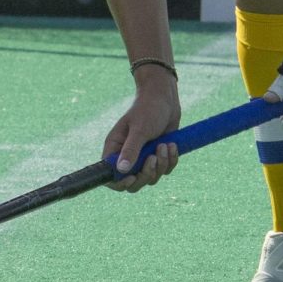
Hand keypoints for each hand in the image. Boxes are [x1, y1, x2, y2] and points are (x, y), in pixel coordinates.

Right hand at [103, 72, 180, 191]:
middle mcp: (127, 156)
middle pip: (133, 183)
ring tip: (164, 145)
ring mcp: (143, 157)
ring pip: (151, 177)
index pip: (110, 176)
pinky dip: (170, 160)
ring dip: (161, 165)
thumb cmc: (148, 109)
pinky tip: (172, 145)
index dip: (118, 183)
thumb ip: (131, 150)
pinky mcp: (157, 156)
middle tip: (153, 158)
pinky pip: (164, 170)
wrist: (166, 98)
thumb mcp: (140, 129)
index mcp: (115, 148)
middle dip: (146, 174)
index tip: (132, 178)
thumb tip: (121, 171)